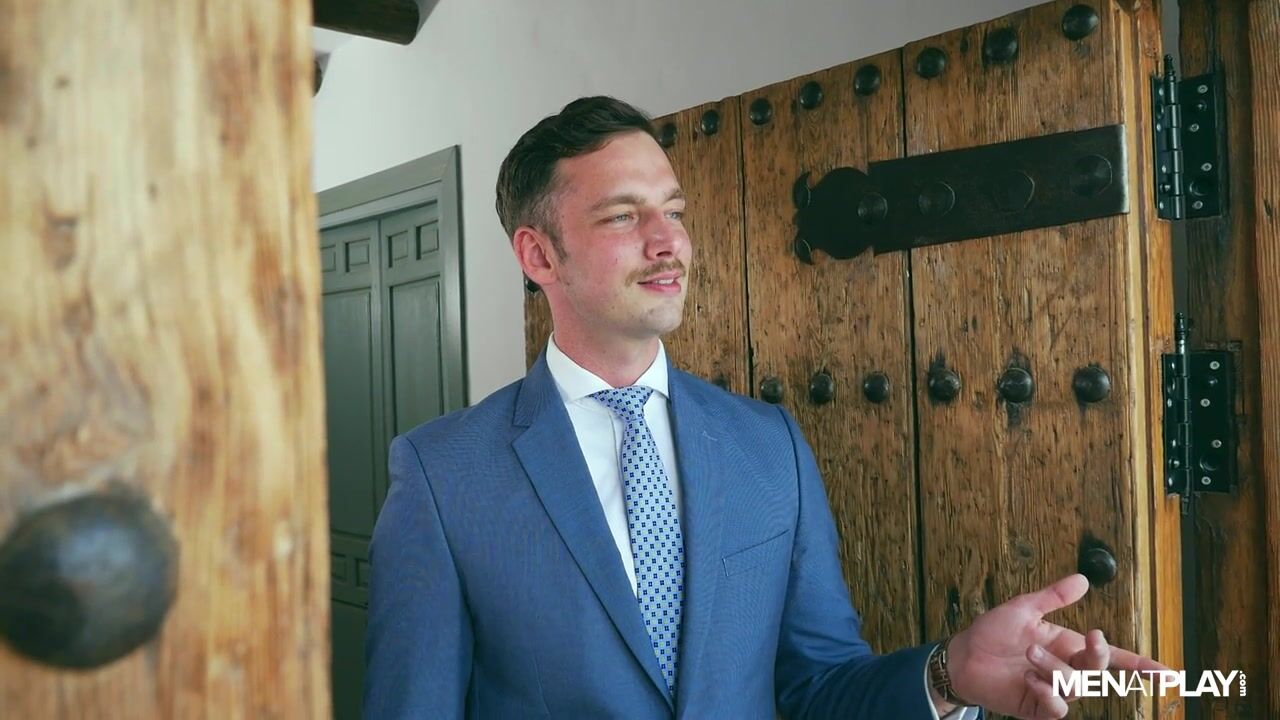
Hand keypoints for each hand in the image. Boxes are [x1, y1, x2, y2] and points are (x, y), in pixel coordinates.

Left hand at [944, 574, 1167, 718]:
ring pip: (1076, 685)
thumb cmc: (992, 631)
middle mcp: (1066, 668)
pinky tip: (1029, 680)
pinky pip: (1057, 708)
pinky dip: (1047, 693)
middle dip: (1098, 654)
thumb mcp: (1024, 608)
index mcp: (1069, 645)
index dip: (1141, 666)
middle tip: (1088, 637)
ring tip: (1027, 654)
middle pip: (1100, 669)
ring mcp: (1053, 689)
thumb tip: (1083, 579)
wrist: (963, 655)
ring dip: (1054, 668)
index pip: (1112, 657)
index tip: (1169, 674)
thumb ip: (1053, 596)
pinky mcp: (1037, 707)